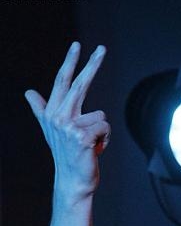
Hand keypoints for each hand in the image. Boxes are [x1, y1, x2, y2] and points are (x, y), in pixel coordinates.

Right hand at [25, 42, 109, 201]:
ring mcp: (69, 127)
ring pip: (99, 115)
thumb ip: (42, 109)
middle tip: (102, 48)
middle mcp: (58, 117)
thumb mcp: (53, 130)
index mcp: (52, 113)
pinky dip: (105, 139)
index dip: (70, 62)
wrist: (73, 181)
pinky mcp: (82, 137)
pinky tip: (96, 150)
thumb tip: (29, 92)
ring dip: (101, 131)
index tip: (77, 45)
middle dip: (92, 65)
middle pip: (78, 85)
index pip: (62, 82)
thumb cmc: (68, 155)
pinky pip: (105, 127)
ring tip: (91, 145)